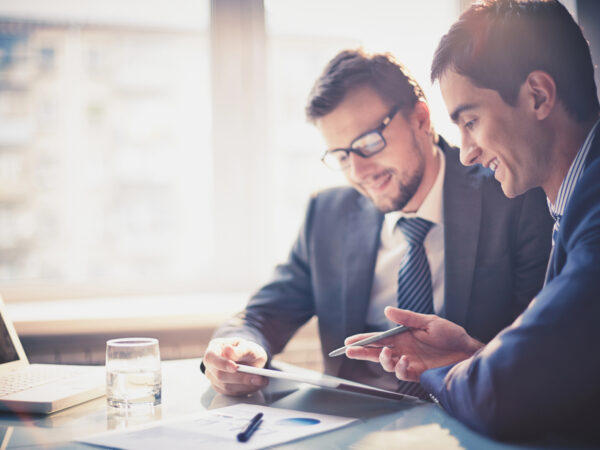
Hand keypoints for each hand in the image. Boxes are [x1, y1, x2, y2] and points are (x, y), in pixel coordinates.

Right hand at [203, 337, 268, 395]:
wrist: (250, 359)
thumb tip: (227, 350)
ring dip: (246, 385)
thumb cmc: (247, 350)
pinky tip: (257, 385)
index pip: (210, 357)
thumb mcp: (248, 346)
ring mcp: (214, 378)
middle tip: (259, 378)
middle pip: (219, 375)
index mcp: (214, 348)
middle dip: (240, 378)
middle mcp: (211, 365)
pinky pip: (232, 393)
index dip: (221, 363)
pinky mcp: (221, 389)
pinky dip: (246, 390)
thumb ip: (240, 349)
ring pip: (227, 386)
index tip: (235, 367)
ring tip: (262, 381)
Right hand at [345, 307, 482, 381]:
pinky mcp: (418, 373)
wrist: (468, 352)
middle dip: (362, 353)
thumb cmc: (451, 335)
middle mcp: (403, 350)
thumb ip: (406, 318)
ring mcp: (409, 362)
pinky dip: (400, 368)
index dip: (363, 340)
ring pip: (387, 364)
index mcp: (403, 336)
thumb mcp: (428, 321)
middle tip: (349, 352)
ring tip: (386, 354)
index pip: (378, 338)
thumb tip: (386, 311)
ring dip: (382, 360)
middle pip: (376, 353)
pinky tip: (404, 361)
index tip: (349, 341)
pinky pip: (402, 373)